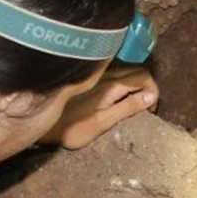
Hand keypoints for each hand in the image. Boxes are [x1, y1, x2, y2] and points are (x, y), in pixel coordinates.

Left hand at [42, 66, 158, 149]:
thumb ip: (128, 107)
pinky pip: (115, 71)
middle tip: (146, 107)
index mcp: (112, 85)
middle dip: (147, 86)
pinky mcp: (90, 77)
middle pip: (138, 70)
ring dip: (136, 83)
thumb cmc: (73, 128)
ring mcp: (98, 74)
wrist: (42, 123)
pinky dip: (124, 80)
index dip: (154, 91)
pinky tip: (118, 95)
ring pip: (127, 69)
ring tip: (134, 102)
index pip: (145, 77)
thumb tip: (151, 95)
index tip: (151, 109)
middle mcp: (106, 74)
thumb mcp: (104, 122)